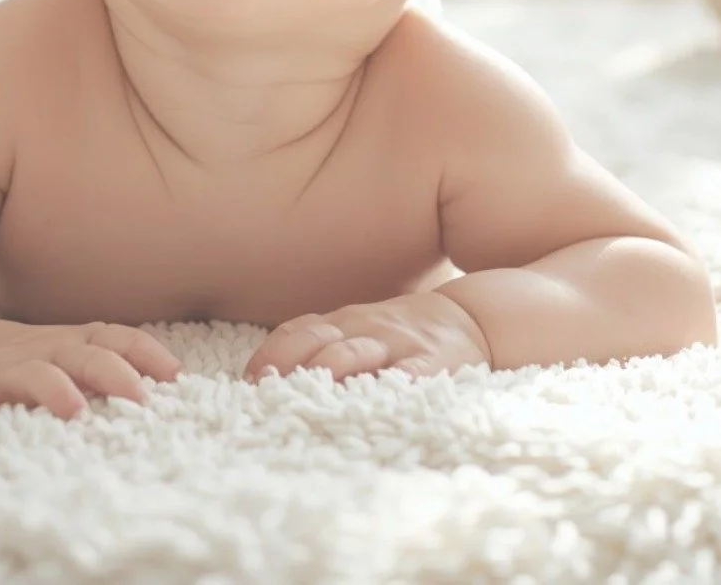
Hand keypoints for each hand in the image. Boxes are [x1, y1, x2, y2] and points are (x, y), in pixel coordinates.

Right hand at [0, 317, 182, 421]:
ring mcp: (6, 366)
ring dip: (54, 388)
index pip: (117, 338)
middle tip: (139, 399)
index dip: (147, 353)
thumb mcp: (73, 354)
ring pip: (33, 373)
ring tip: (74, 410)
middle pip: (84, 356)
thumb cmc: (32, 359)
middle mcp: (46, 351)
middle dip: (113, 373)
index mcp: (74, 343)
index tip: (177, 376)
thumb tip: (172, 386)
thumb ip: (111, 366)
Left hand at [243, 292, 491, 383]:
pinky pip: (407, 376)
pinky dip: (386, 388)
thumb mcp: (358, 329)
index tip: (249, 377)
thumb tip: (267, 375)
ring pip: (354, 352)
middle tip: (264, 391)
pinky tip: (369, 403)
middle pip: (319, 340)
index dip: (273, 352)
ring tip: (302, 395)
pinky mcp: (432, 364)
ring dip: (325, 370)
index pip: (300, 330)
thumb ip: (321, 345)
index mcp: (344, 322)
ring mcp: (398, 344)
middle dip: (289, 364)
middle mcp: (365, 328)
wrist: (471, 318)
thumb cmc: (401, 334)